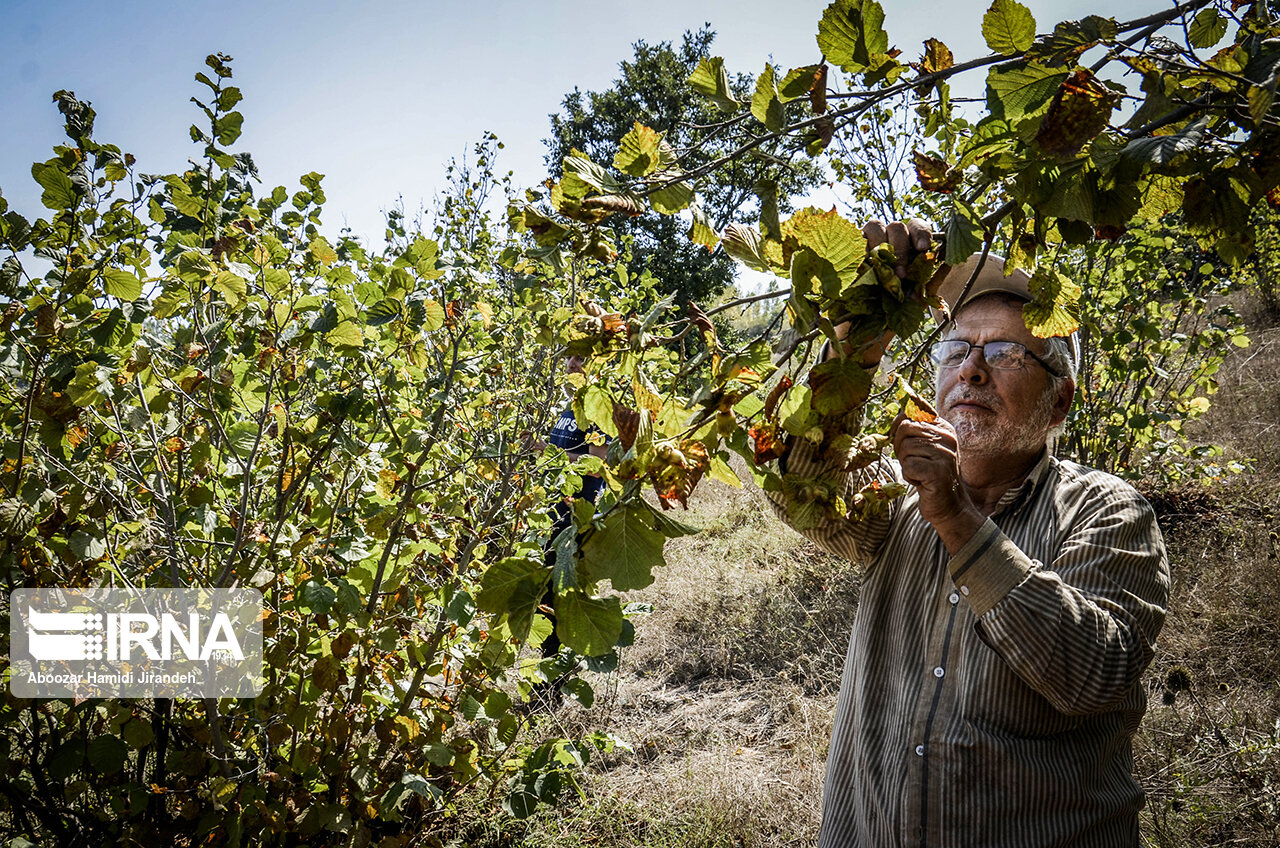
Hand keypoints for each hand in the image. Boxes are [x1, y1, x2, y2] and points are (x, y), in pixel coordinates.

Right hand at [827, 218, 939, 365]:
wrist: (863, 331)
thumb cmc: (893, 312)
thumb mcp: (917, 300)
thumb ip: (932, 281)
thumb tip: (949, 261)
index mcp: (909, 248)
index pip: (917, 228)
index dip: (921, 233)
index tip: (923, 249)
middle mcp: (889, 241)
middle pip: (898, 226)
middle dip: (901, 247)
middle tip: (900, 273)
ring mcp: (867, 244)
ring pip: (875, 226)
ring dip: (881, 244)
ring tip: (882, 270)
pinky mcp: (848, 252)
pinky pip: (854, 238)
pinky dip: (860, 247)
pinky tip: (864, 263)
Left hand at [891, 411, 983, 552]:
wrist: (949, 505)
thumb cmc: (930, 474)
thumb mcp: (923, 447)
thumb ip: (913, 429)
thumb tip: (898, 414)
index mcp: (944, 427)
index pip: (913, 410)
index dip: (899, 425)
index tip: (902, 439)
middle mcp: (947, 437)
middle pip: (905, 428)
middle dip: (901, 447)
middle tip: (913, 462)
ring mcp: (945, 454)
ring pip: (905, 448)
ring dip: (906, 464)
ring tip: (921, 472)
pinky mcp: (938, 472)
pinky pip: (908, 466)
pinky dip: (910, 476)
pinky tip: (922, 482)